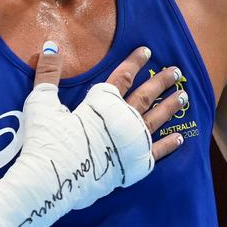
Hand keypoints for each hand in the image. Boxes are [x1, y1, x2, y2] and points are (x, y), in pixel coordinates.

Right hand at [0, 42, 187, 226]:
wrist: (52, 180)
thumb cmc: (47, 141)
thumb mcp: (42, 103)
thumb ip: (48, 73)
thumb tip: (50, 45)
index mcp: (103, 104)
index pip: (122, 76)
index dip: (134, 62)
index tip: (147, 51)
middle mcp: (122, 120)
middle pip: (146, 95)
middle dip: (161, 81)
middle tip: (176, 71)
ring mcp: (130, 143)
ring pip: (156, 119)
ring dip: (170, 107)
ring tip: (184, 96)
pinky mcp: (132, 165)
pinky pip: (156, 152)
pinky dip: (169, 145)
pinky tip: (180, 137)